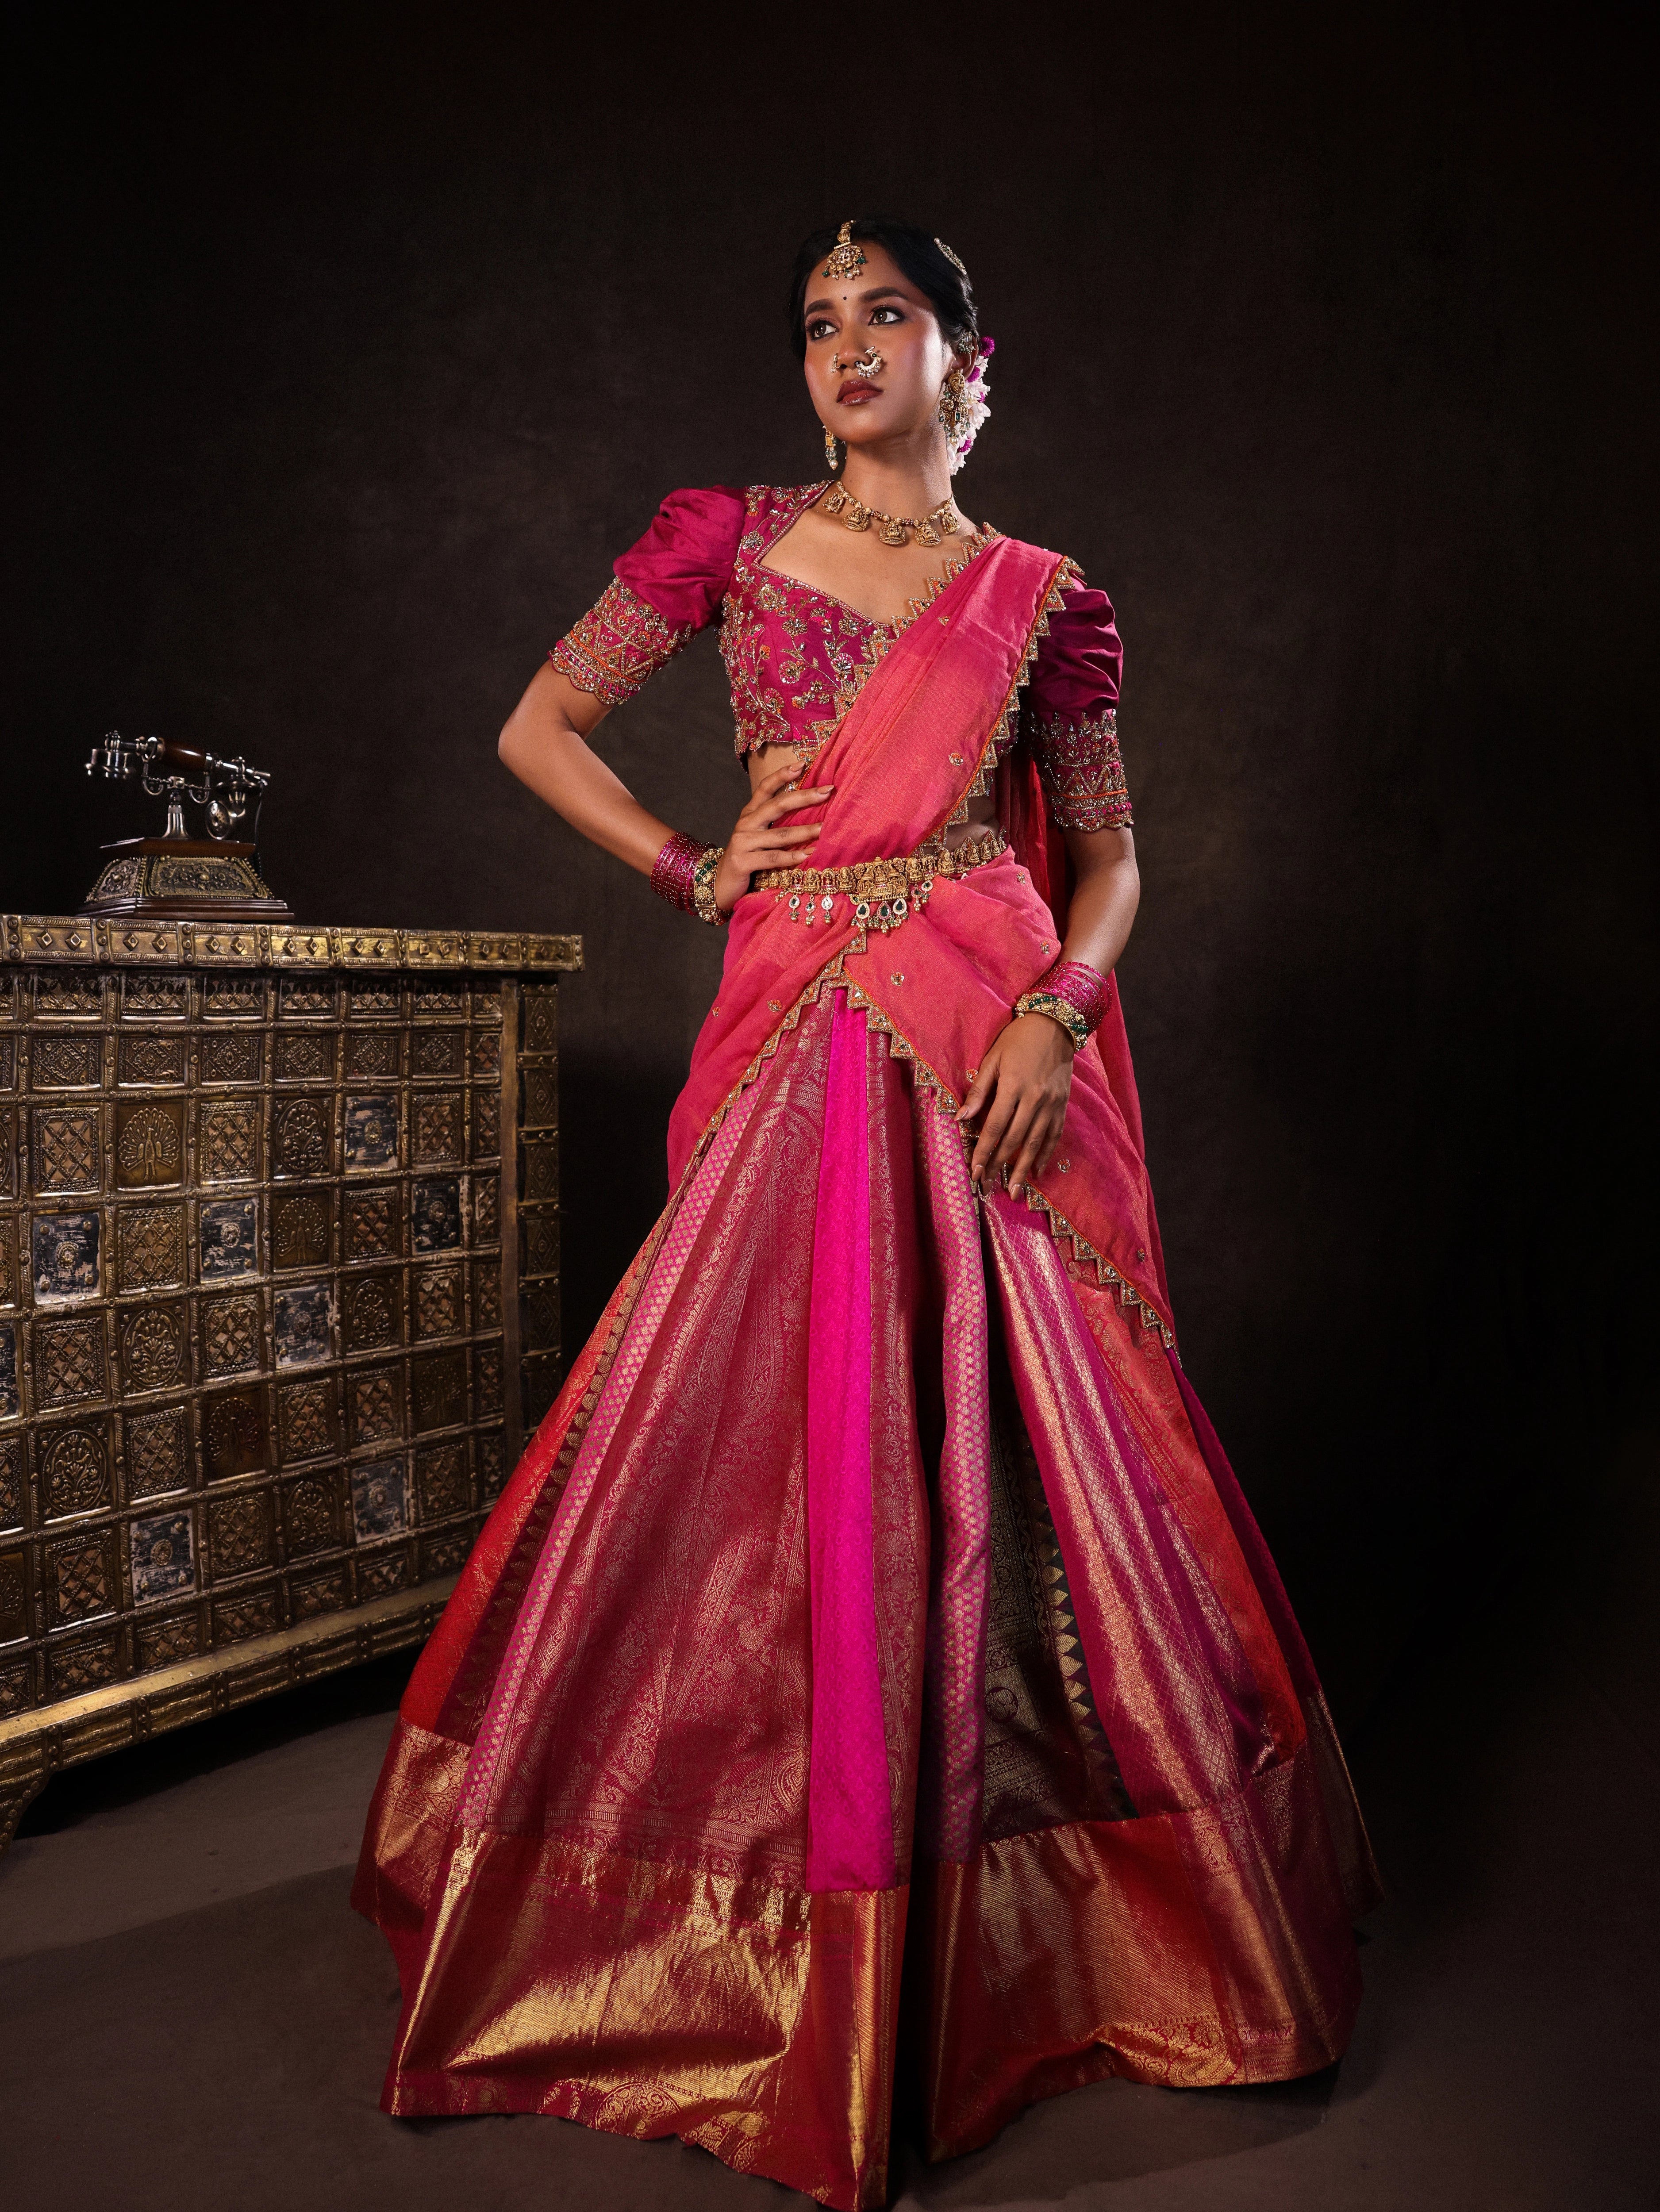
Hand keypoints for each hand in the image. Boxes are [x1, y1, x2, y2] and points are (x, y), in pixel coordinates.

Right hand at [712, 758, 833, 912]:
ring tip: (825, 828)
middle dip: (804, 797)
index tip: (802, 764)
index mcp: (750, 813)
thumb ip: (775, 823)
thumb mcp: (758, 835)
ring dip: (805, 831)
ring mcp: (743, 842)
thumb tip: (808, 811)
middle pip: (777, 805)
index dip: (782, 775)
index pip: (765, 788)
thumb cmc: (747, 858)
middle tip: (827, 791)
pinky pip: (772, 858)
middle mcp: (745, 823)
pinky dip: (792, 856)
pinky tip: (808, 854)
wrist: (720, 884)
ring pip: (779, 834)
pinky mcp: (743, 861)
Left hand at [956, 1013, 1074, 1198]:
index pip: (995, 1126)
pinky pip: (1054, 1136)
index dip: (984, 1150)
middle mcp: (1035, 1099)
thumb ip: (979, 1090)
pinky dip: (1045, 1155)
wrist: (1056, 1025)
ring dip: (1022, 1169)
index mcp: (1014, 1086)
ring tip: (1014, 1191)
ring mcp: (1052, 1104)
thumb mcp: (993, 1059)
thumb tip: (960, 1119)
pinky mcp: (1063, 1106)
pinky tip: (1036, 1172)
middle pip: (1014, 1139)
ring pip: (1035, 1143)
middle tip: (988, 1186)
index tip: (975, 1171)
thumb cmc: (1017, 1039)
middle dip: (999, 1165)